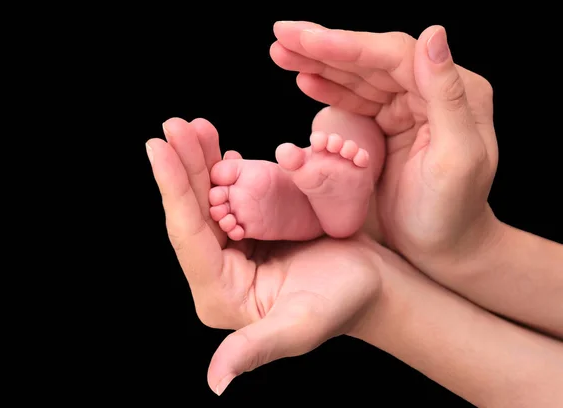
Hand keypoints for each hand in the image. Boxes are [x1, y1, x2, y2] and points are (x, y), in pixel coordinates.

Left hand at [146, 118, 379, 394]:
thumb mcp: (300, 327)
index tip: (158, 148)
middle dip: (182, 167)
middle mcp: (218, 273)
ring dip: (199, 161)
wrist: (373, 285)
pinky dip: (223, 167)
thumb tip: (216, 383)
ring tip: (192, 126)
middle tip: (173, 125)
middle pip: (192, 212)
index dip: (173, 190)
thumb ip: (256, 350)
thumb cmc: (345, 304)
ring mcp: (233, 250)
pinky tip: (218, 145)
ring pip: (208, 199)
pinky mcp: (250, 232)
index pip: (189, 237)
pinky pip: (229, 195)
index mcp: (220, 294)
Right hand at [271, 22, 498, 267]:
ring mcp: (408, 108)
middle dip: (323, 46)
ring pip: (357, 76)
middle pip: (370, 59)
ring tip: (282, 51)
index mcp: (454, 91)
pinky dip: (327, 88)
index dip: (347, 45)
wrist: (443, 250)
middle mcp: (430, 92)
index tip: (306, 39)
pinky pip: (353, 100)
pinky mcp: (388, 126)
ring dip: (318, 62)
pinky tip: (305, 78)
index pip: (394, 56)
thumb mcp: (457, 158)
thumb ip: (447, 96)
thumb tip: (433, 34)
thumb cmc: (451, 213)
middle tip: (282, 34)